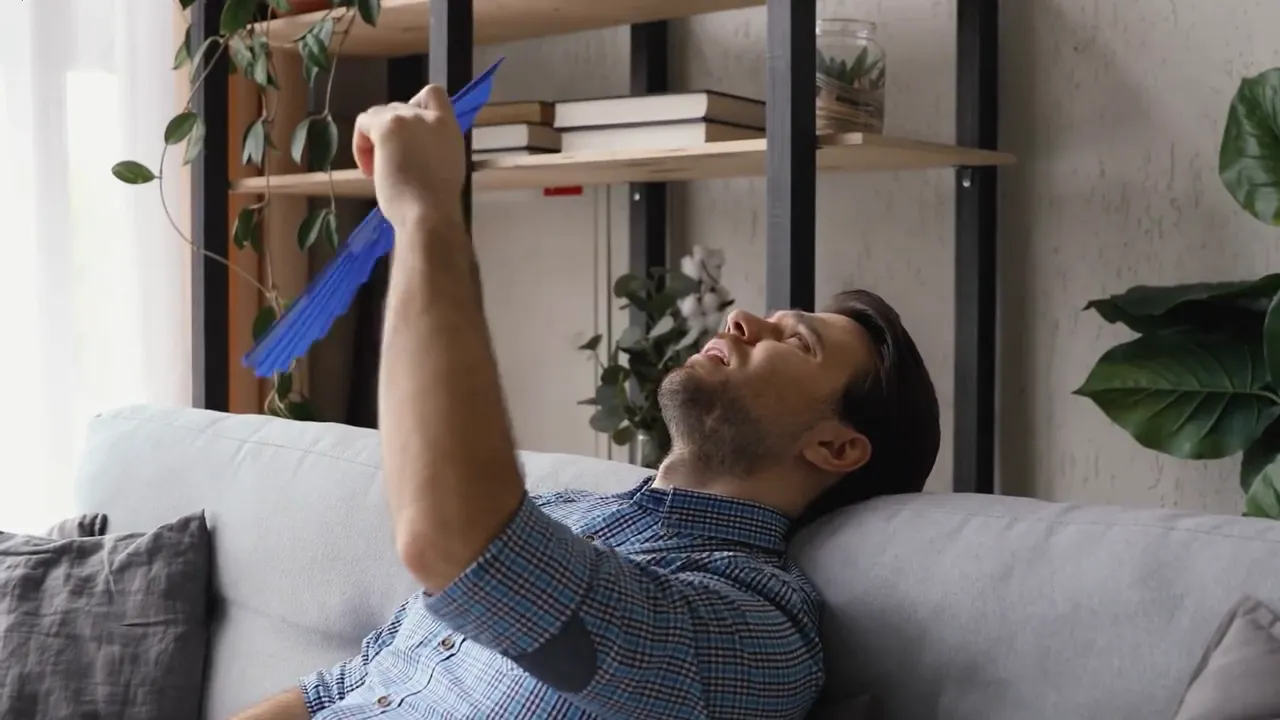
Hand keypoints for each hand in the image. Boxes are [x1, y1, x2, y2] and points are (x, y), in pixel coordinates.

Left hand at [352, 84, 466, 230]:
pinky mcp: (387, 126)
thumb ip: (432, 146)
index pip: (434, 93)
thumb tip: (413, 147)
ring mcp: (408, 119)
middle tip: (392, 162)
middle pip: (399, 107)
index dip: (416, 106)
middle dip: (391, 131)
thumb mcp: (444, 165)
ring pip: (379, 114)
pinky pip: (363, 124)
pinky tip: (369, 170)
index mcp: (449, 127)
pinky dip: (360, 145)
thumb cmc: (436, 202)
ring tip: (379, 169)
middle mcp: (430, 116)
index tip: (410, 134)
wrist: (428, 213)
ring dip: (375, 137)